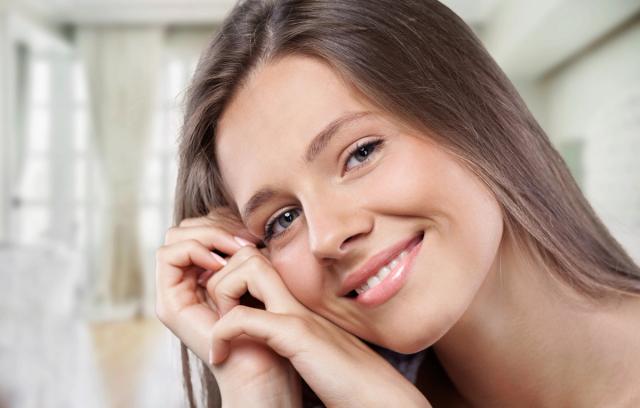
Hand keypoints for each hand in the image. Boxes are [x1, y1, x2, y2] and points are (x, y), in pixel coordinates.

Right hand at [155, 208, 300, 405]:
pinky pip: (167, 255)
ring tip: (234, 250)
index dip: (221, 221)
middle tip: (244, 240)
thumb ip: (244, 250)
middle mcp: (186, 279)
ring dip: (206, 235)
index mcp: (205, 272)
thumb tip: (244, 223)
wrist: (264, 365)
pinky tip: (220, 264)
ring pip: (175, 236)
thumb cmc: (270, 322)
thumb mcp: (259, 273)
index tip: (250, 234)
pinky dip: (194, 250)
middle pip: (184, 226)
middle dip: (214, 224)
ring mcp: (175, 291)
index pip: (200, 225)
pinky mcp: (169, 303)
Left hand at [205, 245, 431, 407]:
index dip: (228, 276)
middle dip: (218, 278)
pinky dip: (222, 334)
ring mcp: (296, 312)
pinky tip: (219, 356)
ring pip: (245, 270)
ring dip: (220, 298)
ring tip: (217, 333)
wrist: (374, 395)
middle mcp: (295, 299)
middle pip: (248, 255)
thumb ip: (283, 331)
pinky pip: (244, 318)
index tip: (213, 307)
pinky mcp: (296, 333)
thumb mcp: (303, 347)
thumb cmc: (341, 379)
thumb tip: (258, 331)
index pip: (255, 262)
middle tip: (209, 314)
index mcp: (294, 303)